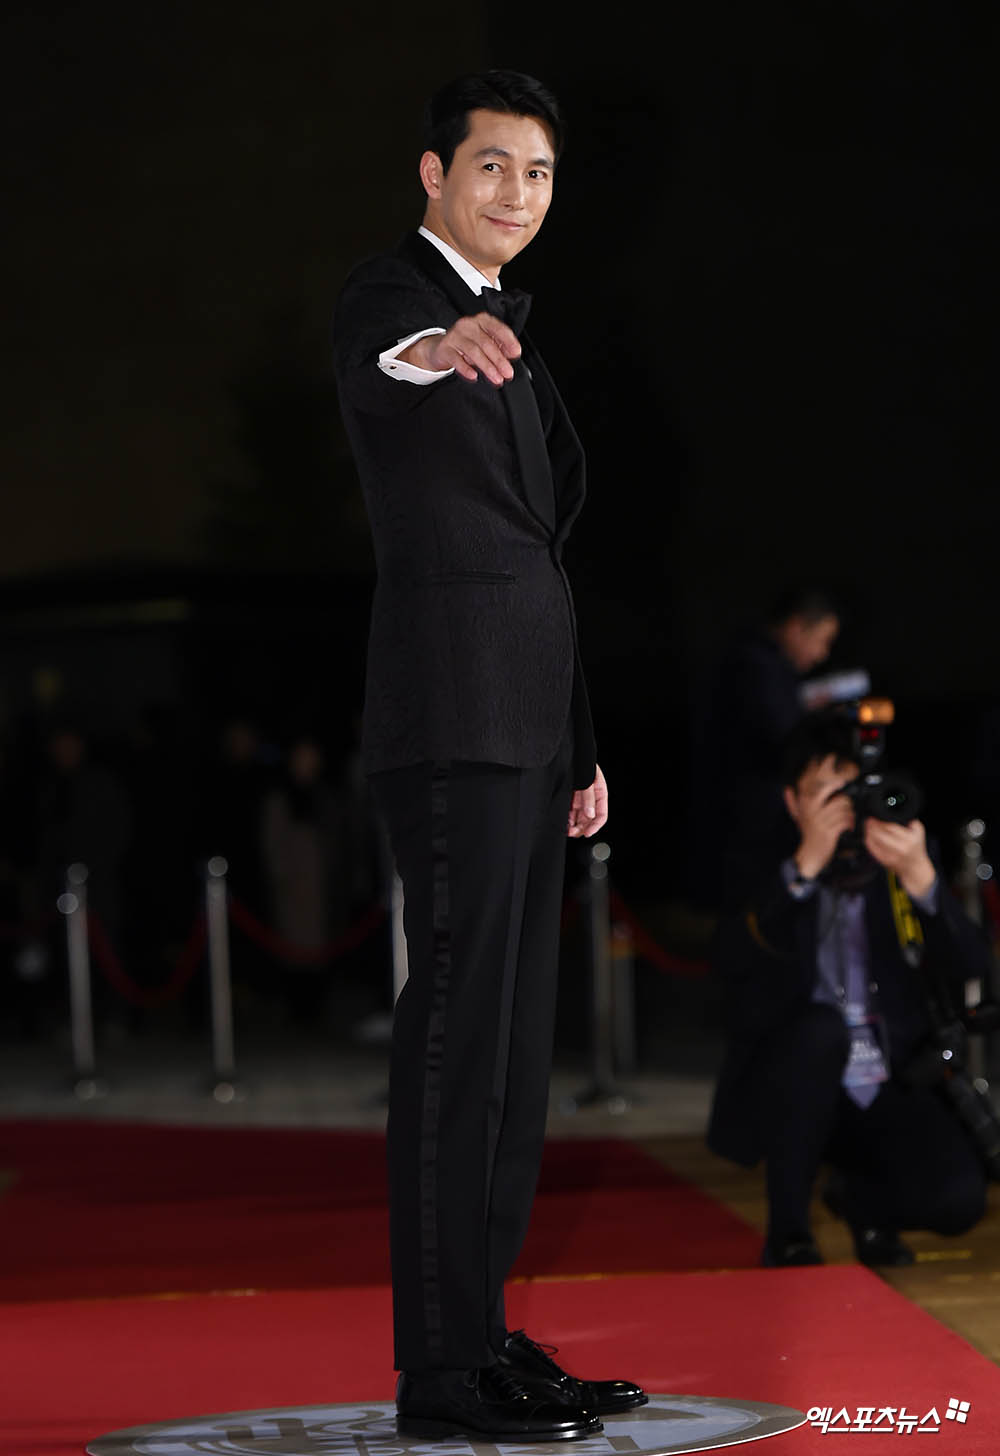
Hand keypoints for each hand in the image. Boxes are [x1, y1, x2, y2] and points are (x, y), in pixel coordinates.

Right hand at [400, 312, 520, 385]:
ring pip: (473, 351)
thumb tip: (511, 354)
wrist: (440, 348)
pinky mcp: (445, 348)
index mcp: (481, 321)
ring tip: (496, 378)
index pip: (498, 328)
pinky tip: (474, 376)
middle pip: (486, 343)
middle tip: (507, 373)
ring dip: (487, 367)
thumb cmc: (466, 344)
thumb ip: (498, 346)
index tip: (516, 354)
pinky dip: (466, 369)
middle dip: (499, 360)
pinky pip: (457, 359)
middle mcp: (468, 325)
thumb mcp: (484, 342)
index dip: (508, 341)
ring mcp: (455, 336)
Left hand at [567, 764, 607, 838]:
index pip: (601, 815)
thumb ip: (589, 797)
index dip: (595, 826)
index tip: (588, 833)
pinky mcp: (570, 799)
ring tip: (567, 830)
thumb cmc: (581, 763)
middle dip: (582, 828)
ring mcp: (581, 799)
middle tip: (573, 833)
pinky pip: (571, 813)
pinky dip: (568, 820)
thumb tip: (590, 814)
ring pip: (580, 818)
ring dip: (574, 826)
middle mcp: (591, 798)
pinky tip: (564, 823)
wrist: (569, 754)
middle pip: (589, 819)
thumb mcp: (587, 780)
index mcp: (600, 794)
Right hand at [789, 753, 856, 879]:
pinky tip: (847, 826)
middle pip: (830, 784)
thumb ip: (792, 801)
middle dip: (840, 782)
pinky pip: (847, 818)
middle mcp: (810, 807)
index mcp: (803, 801)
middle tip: (844, 783)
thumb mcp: (798, 816)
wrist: (810, 855)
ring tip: (846, 816)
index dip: (823, 764)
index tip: (831, 756)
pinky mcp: (830, 830)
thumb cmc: (807, 834)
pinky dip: (850, 823)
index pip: (812, 776)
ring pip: (843, 803)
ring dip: (849, 811)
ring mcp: (820, 818)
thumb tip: (787, 789)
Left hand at [863, 817, 935, 899]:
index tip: (875, 815)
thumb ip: (910, 821)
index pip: (891, 827)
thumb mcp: (919, 832)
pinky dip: (868, 840)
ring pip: (874, 841)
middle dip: (872, 825)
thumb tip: (895, 813)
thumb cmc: (916, 848)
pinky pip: (872, 849)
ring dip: (868, 831)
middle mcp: (900, 849)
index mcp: (909, 840)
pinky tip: (868, 834)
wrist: (915, 867)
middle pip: (880, 834)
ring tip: (867, 825)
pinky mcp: (884, 861)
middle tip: (869, 819)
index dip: (880, 820)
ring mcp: (891, 856)